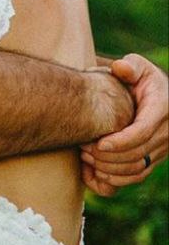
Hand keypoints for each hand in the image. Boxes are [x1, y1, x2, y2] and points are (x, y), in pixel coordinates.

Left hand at [81, 55, 167, 195]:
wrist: (161, 95)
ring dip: (111, 169)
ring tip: (87, 159)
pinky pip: (138, 175)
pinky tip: (98, 173)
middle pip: (138, 154)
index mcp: (161, 109)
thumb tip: (120, 67)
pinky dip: (119, 179)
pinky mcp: (155, 158)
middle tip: (84, 150)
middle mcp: (166, 133)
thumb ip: (130, 65)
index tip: (99, 144)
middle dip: (109, 156)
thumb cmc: (144, 77)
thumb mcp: (140, 66)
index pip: (142, 132)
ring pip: (138, 168)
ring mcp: (162, 148)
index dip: (121, 141)